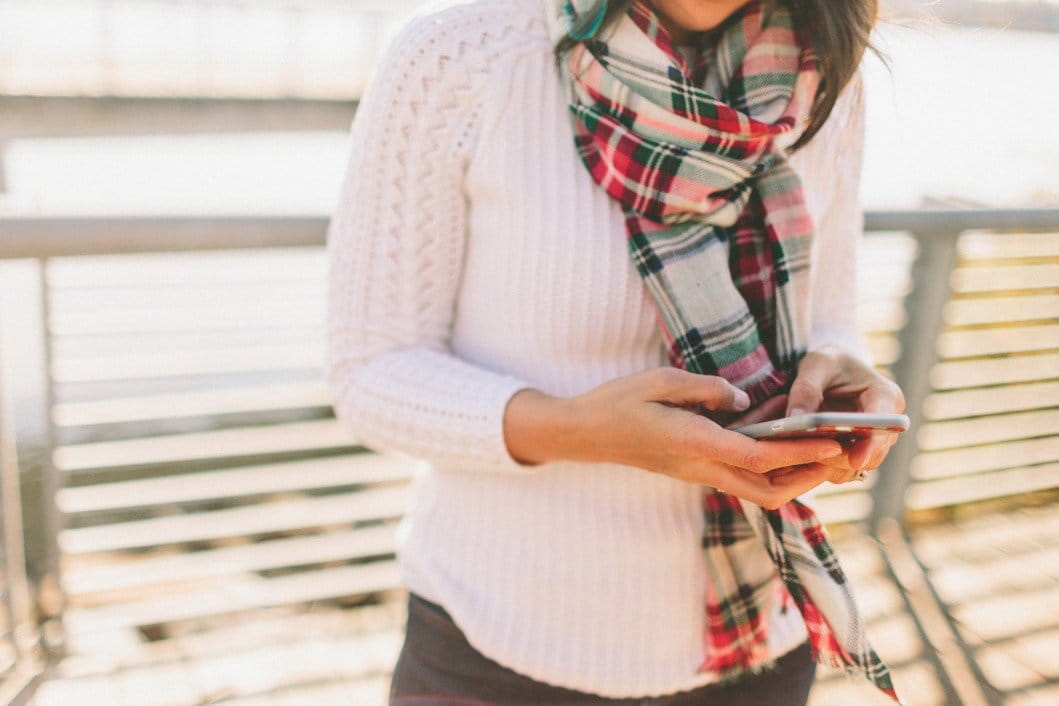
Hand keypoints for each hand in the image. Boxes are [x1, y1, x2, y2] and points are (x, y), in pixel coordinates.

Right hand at [502, 367, 844, 508]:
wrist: (584, 433)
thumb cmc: (618, 401)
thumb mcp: (662, 380)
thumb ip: (708, 389)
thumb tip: (745, 398)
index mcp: (695, 443)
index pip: (759, 454)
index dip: (800, 450)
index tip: (832, 442)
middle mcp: (700, 466)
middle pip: (767, 489)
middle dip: (806, 478)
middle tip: (835, 454)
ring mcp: (697, 473)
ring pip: (757, 489)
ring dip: (790, 475)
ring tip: (816, 446)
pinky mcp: (694, 470)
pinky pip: (741, 476)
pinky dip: (767, 465)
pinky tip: (776, 435)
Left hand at [785, 345, 906, 483]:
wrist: (831, 371)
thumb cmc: (828, 363)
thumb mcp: (815, 365)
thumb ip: (805, 390)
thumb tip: (795, 418)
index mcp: (885, 396)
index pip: (884, 424)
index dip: (872, 444)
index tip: (855, 459)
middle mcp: (886, 425)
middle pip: (871, 454)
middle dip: (840, 458)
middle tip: (809, 456)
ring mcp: (873, 443)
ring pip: (855, 467)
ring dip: (828, 465)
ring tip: (800, 455)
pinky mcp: (856, 454)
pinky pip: (841, 470)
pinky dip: (822, 468)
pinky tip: (800, 458)